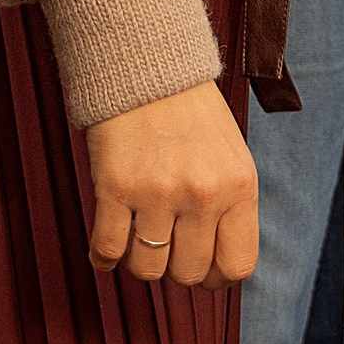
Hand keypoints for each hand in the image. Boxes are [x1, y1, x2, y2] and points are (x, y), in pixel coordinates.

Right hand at [85, 80, 259, 286]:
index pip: (237, 265)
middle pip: (188, 272)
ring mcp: (158, 192)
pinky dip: (104, 258)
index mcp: (239, 186)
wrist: (148, 66)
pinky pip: (107, 251)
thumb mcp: (232, 157)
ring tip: (138, 238)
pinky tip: (108, 247)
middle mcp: (202, 193)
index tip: (203, 269)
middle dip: (176, 266)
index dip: (217, 276)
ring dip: (140, 261)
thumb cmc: (192, 114)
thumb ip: (230, 208)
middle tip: (167, 246)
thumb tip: (218, 267)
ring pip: (147, 269)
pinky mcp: (116, 188)